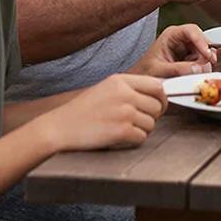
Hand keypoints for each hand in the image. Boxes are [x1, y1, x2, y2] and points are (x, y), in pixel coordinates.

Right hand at [44, 75, 166, 151]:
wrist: (59, 128)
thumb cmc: (83, 110)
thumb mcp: (107, 88)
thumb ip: (131, 88)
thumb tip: (158, 94)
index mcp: (121, 80)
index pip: (157, 85)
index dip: (161, 98)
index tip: (157, 106)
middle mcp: (125, 94)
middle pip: (157, 106)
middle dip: (152, 116)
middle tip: (139, 121)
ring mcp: (124, 112)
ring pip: (151, 123)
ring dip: (142, 129)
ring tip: (124, 128)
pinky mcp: (121, 131)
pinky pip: (142, 137)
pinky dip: (134, 140)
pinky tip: (120, 137)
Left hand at [129, 25, 216, 77]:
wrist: (142, 80)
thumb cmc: (145, 72)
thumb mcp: (160, 70)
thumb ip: (178, 69)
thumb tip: (199, 68)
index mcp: (171, 34)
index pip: (191, 31)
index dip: (202, 42)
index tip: (208, 55)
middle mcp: (181, 38)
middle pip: (202, 41)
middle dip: (204, 55)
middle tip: (203, 68)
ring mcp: (187, 47)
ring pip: (204, 51)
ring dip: (203, 63)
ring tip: (192, 73)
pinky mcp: (191, 57)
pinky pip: (202, 60)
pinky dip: (201, 68)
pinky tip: (193, 74)